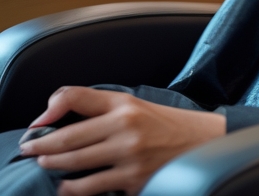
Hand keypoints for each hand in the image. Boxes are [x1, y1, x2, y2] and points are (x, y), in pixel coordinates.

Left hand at [20, 86, 225, 195]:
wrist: (201, 143)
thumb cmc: (162, 124)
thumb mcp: (133, 104)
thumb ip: (95, 104)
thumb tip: (52, 112)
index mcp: (125, 106)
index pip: (76, 100)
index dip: (47, 116)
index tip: (34, 129)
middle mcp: (126, 129)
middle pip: (68, 140)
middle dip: (42, 149)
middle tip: (29, 152)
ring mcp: (129, 158)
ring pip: (75, 168)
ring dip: (54, 170)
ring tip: (46, 167)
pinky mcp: (133, 182)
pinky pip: (91, 190)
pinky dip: (73, 190)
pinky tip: (68, 187)